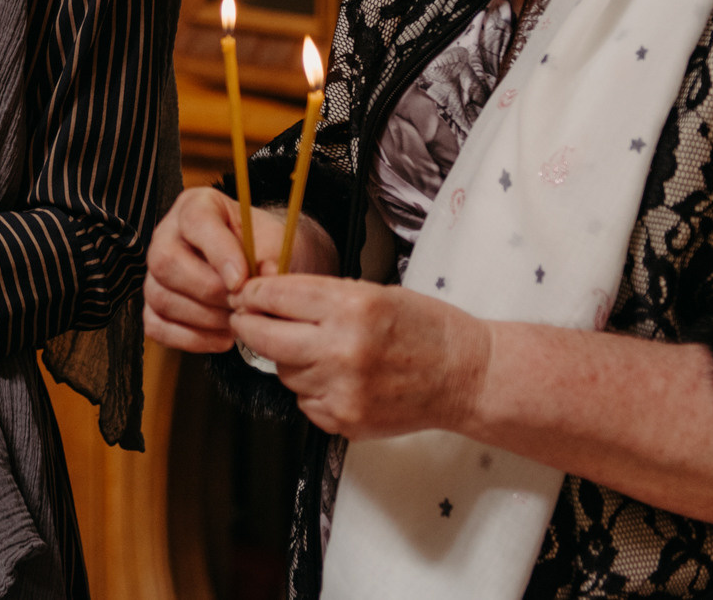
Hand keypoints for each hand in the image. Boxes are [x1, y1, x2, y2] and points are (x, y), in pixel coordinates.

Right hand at [144, 187, 330, 352]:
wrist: (263, 269)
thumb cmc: (265, 249)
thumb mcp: (275, 242)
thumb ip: (269, 256)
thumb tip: (266, 277)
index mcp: (197, 206)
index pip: (195, 222)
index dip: (217, 252)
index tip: (241, 280)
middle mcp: (168, 234)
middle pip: (166, 262)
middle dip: (208, 291)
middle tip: (241, 304)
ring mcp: (156, 272)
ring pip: (160, 297)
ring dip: (204, 319)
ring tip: (237, 321)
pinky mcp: (153, 304)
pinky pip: (157, 326)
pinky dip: (191, 338)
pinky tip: (221, 336)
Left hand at [230, 275, 491, 440]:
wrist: (468, 377)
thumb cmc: (427, 328)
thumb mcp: (374, 293)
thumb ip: (320, 296)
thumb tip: (268, 297)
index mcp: (351, 307)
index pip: (276, 296)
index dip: (252, 294)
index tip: (244, 294)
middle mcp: (342, 349)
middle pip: (264, 337)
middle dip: (249, 325)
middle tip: (246, 319)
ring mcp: (343, 390)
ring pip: (283, 371)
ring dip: (287, 358)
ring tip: (316, 349)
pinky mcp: (346, 420)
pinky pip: (304, 401)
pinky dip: (311, 388)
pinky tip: (336, 377)